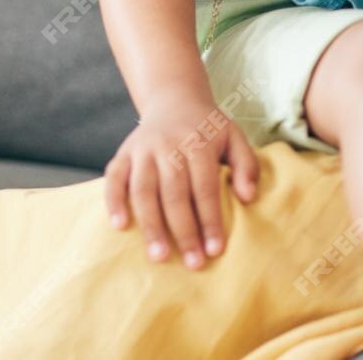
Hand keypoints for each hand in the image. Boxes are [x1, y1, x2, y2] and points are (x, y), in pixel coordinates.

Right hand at [104, 93, 260, 268]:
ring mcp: (143, 150)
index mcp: (198, 143)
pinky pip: (114, 177)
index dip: (210, 220)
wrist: (174, 98)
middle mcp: (168, 146)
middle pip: (174, 193)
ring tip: (158, 256)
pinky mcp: (124, 153)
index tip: (215, 250)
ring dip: (150, 225)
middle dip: (184, 231)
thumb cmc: (207, 128)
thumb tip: (248, 198)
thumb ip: (247, 165)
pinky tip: (119, 226)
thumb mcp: (235, 137)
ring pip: (143, 190)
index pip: (205, 187)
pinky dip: (113, 200)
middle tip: (192, 263)